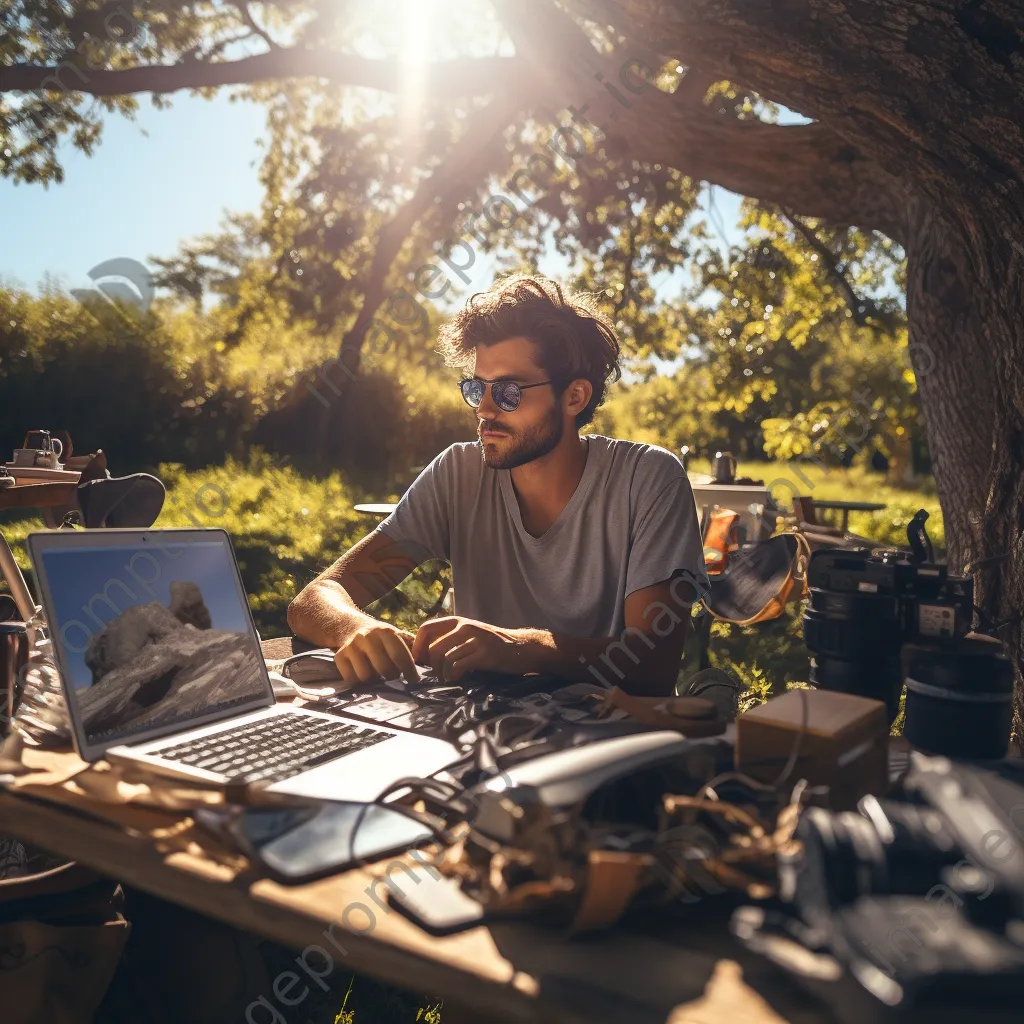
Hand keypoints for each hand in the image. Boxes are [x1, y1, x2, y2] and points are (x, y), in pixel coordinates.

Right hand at [333, 620, 417, 684]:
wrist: (351, 626)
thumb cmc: (382, 638)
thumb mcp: (398, 636)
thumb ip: (414, 647)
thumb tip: (430, 663)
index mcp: (386, 631)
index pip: (400, 655)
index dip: (409, 671)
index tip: (415, 681)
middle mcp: (367, 636)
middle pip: (384, 669)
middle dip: (392, 676)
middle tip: (394, 676)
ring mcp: (351, 646)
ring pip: (366, 676)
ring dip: (374, 680)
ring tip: (378, 675)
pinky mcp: (339, 655)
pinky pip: (350, 678)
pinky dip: (358, 681)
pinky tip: (363, 674)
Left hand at [411, 616, 533, 682]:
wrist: (521, 648)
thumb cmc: (492, 644)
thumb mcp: (470, 634)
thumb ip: (450, 638)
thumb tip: (424, 654)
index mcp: (458, 621)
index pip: (426, 628)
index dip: (417, 646)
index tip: (419, 661)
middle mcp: (465, 627)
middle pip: (434, 647)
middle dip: (430, 665)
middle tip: (435, 675)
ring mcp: (476, 640)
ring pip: (445, 658)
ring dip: (442, 673)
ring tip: (446, 679)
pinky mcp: (485, 654)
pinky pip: (459, 666)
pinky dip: (454, 676)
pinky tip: (458, 679)